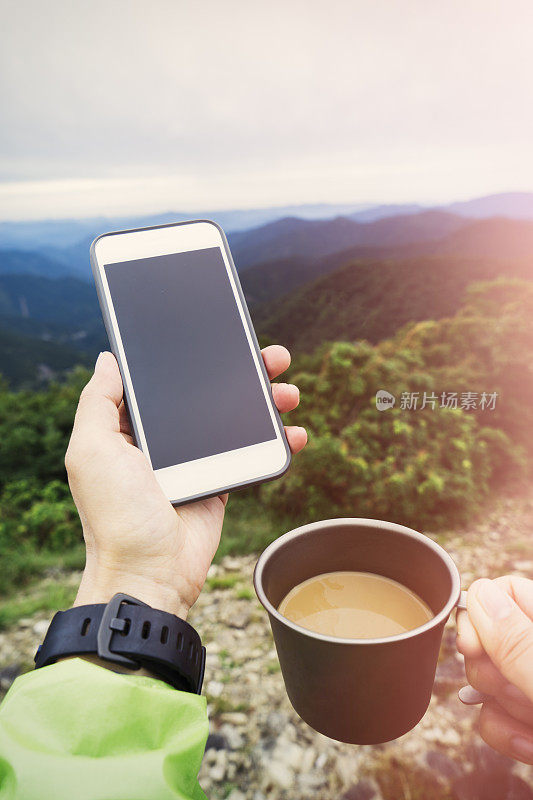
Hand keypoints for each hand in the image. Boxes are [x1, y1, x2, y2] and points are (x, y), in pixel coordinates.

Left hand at [66, 348, 306, 618]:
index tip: (218, 336)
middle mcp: (160, 440)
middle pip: (205, 393)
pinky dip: (275, 440)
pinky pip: (250, 450)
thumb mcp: (90, 450)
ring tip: (288, 391)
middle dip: (240, 372)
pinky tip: (294, 432)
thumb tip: (107, 359)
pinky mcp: (219, 481)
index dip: (188, 356)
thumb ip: (97, 401)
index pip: (161, 380)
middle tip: (272, 356)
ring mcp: (193, 460)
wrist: (151, 573)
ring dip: (265, 400)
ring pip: (233, 418)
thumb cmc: (115, 515)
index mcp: (127, 428)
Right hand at [457, 576, 532, 763]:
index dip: (481, 615)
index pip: (505, 591)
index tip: (472, 647)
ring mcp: (530, 685)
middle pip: (486, 637)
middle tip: (509, 690)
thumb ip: (518, 642)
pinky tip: (531, 746)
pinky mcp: (527, 718)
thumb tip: (480, 596)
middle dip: (488, 671)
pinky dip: (505, 733)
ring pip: (485, 678)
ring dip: (500, 708)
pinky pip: (493, 713)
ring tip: (532, 725)